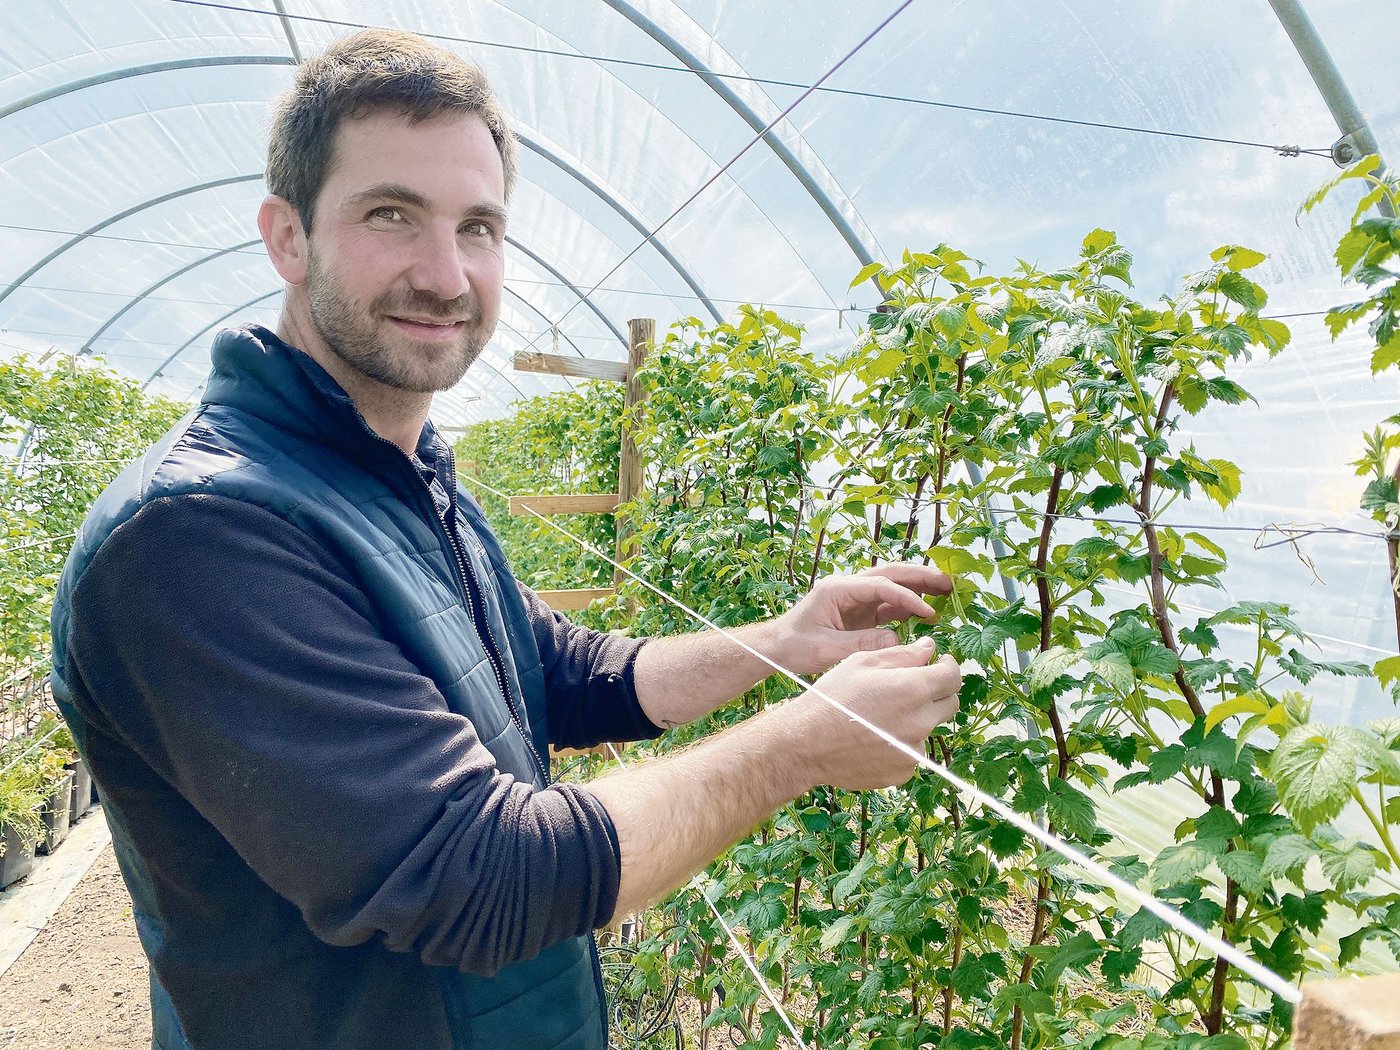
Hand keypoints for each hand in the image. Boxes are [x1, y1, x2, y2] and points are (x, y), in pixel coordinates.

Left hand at [766, 563, 952, 674]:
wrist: (775, 648)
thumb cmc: (793, 645)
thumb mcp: (825, 648)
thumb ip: (860, 644)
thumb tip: (896, 639)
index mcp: (838, 589)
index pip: (881, 586)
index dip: (907, 597)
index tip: (928, 612)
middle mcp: (848, 588)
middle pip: (890, 574)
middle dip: (920, 577)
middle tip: (949, 582)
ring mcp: (855, 599)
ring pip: (892, 586)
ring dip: (918, 587)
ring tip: (946, 590)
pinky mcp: (859, 612)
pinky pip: (888, 605)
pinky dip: (908, 606)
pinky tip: (927, 612)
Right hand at [785, 636, 960, 790]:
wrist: (806, 743)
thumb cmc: (832, 697)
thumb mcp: (862, 662)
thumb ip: (902, 654)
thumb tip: (929, 649)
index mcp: (913, 688)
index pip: (953, 676)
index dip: (949, 666)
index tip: (940, 663)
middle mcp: (920, 721)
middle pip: (949, 703)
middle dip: (937, 691)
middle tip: (912, 687)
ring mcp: (914, 750)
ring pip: (929, 728)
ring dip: (917, 718)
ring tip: (882, 716)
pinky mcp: (904, 771)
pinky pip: (913, 751)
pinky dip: (902, 743)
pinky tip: (875, 737)